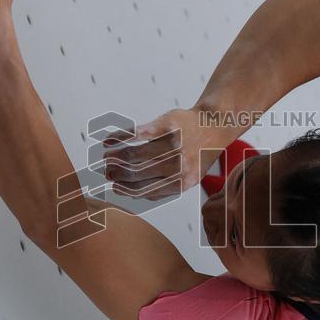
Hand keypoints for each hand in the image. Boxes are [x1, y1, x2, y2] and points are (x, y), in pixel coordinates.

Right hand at [101, 108, 239, 200]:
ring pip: (133, 154)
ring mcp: (172, 144)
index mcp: (181, 182)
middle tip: (106, 171)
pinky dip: (118, 137)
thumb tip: (129, 194)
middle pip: (135, 172)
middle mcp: (177, 164)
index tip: (115, 186)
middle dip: (116, 173)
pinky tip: (109, 140)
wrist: (213, 126)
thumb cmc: (196, 153)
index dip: (125, 189)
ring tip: (107, 157)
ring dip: (115, 156)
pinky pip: (136, 133)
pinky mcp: (166, 125)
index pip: (144, 190)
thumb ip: (164, 188)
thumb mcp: (188, 177)